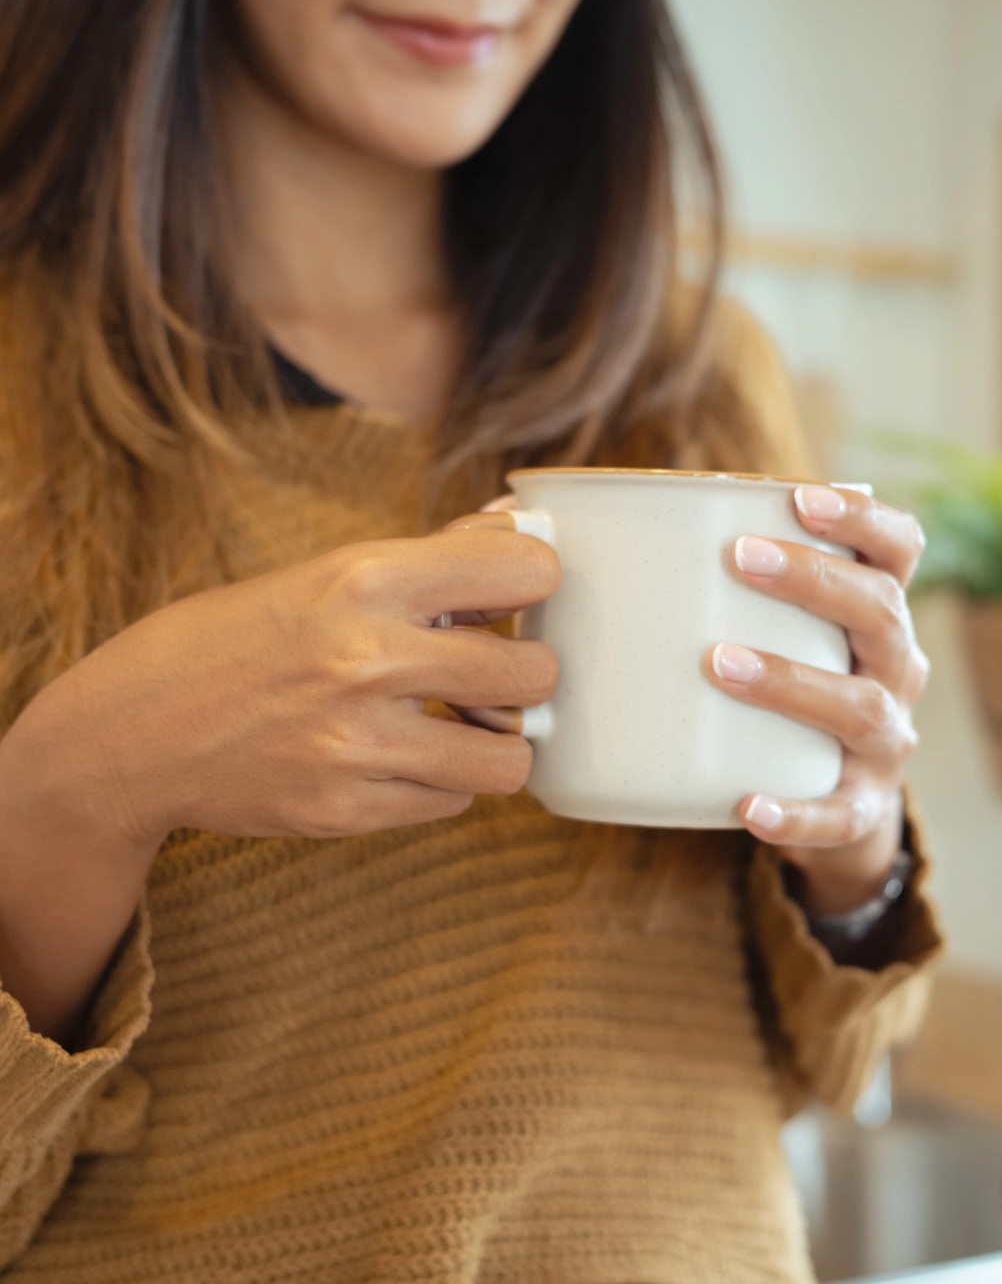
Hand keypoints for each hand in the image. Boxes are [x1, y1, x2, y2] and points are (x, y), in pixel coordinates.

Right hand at [60, 520, 560, 846]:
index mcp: (362, 579)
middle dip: (527, 672)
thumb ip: (432, 556)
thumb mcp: (323, 573)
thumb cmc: (232, 639)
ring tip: (459, 725)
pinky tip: (403, 758)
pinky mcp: (344, 811)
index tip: (515, 596)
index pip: (525, 571)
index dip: (534, 583)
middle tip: (495, 671)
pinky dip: (443, 783)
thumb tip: (519, 527)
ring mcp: (355, 745)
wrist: (130, 733)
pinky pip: (453, 803)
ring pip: (509, 759)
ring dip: (495, 741)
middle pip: (534, 673)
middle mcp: (364, 660)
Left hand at [708, 484, 928, 915]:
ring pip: (859, 706)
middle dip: (813, 580)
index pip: (899, 548)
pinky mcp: (864, 808)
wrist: (835, 800)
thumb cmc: (788, 683)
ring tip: (719, 663)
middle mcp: (899, 670)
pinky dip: (796, 812)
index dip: (862, 517)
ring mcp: (888, 742)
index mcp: (879, 614)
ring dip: (790, 679)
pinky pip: (838, 814)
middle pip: (881, 611)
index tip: (802, 497)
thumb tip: (575, 527)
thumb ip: (722, 584)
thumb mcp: (781, 631)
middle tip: (739, 559)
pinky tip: (748, 807)